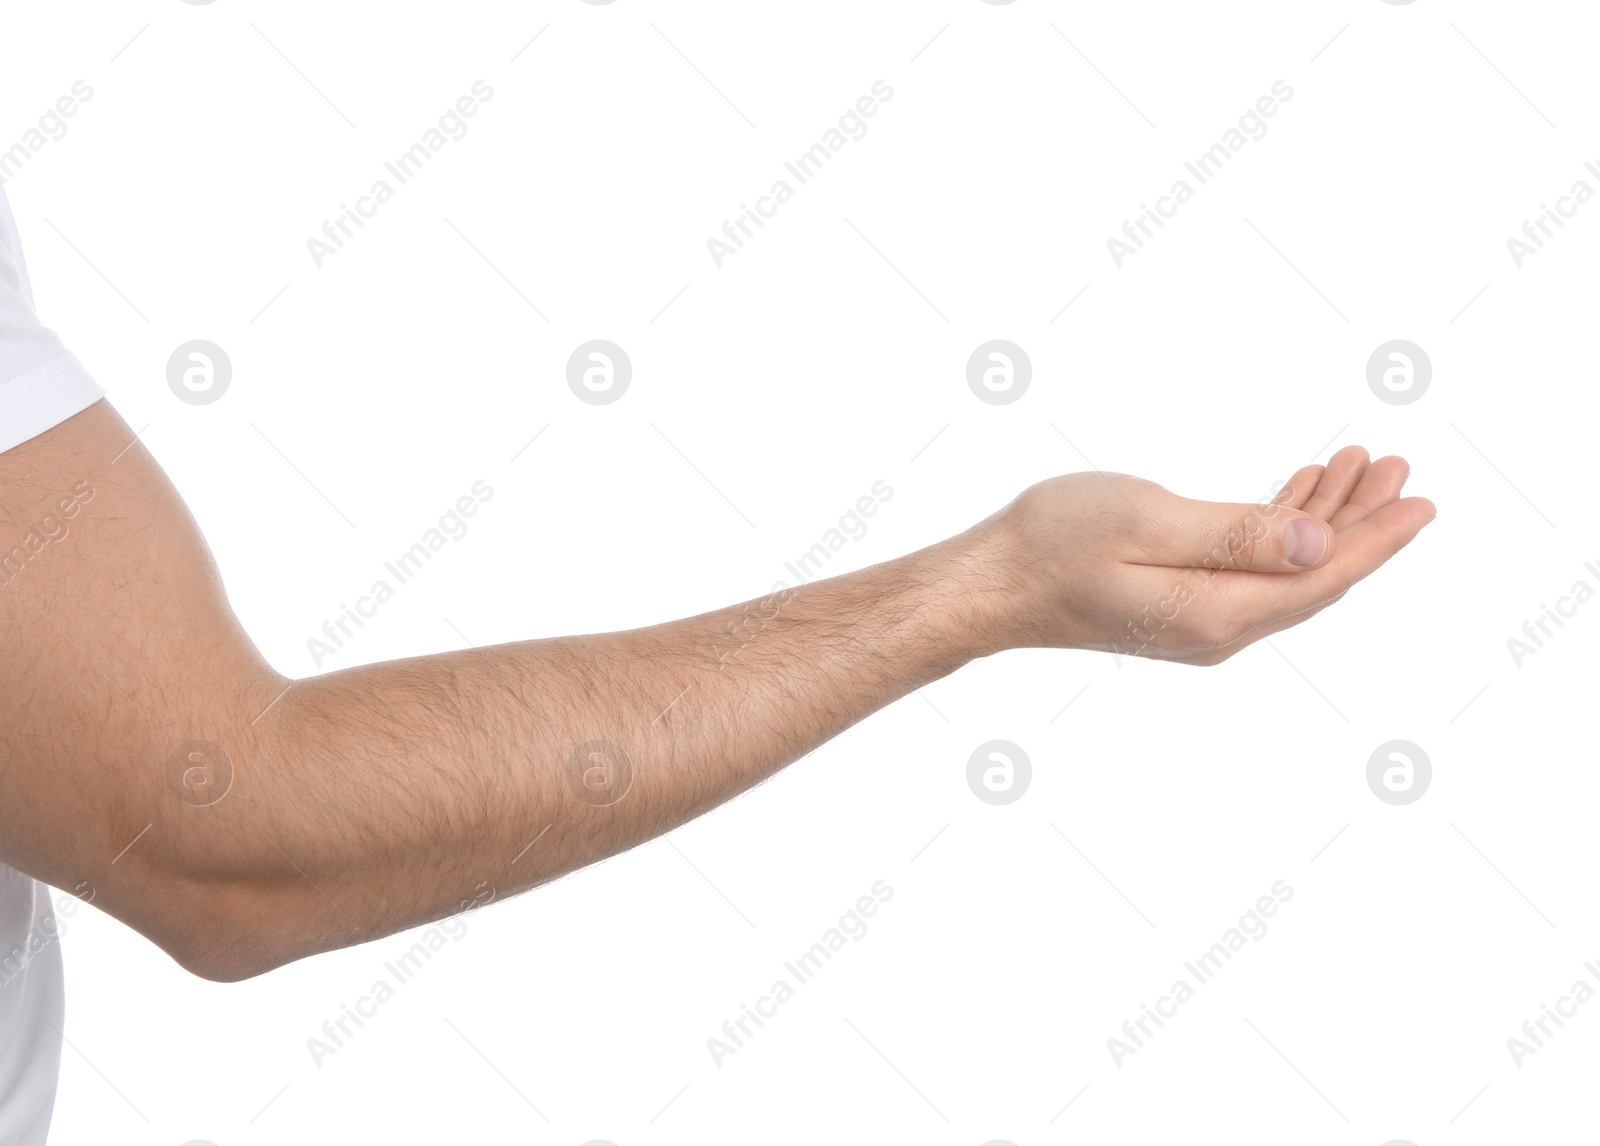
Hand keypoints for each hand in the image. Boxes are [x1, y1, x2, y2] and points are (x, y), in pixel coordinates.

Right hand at [971, 446, 1435, 664]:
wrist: (989, 584)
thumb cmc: (1053, 544)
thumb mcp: (1149, 523)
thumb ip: (1240, 534)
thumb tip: (1321, 543)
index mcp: (1219, 612)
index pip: (1323, 576)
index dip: (1377, 537)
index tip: (1421, 499)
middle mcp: (1219, 630)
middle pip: (1315, 576)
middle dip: (1361, 520)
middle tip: (1397, 466)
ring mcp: (1198, 622)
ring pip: (1286, 571)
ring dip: (1324, 519)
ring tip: (1356, 466)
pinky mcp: (1178, 607)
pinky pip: (1252, 570)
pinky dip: (1281, 530)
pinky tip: (1295, 496)